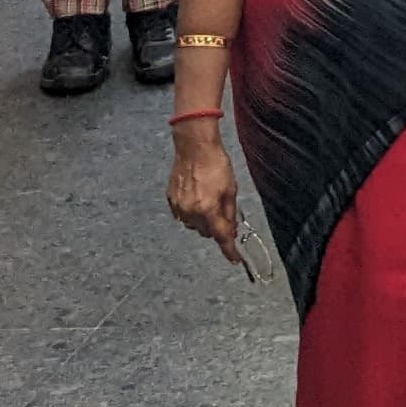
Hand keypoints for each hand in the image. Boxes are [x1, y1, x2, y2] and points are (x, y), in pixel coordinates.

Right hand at [166, 125, 244, 261]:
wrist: (194, 147)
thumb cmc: (216, 164)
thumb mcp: (231, 189)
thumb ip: (230, 213)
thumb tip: (231, 231)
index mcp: (208, 209)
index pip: (221, 237)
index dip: (229, 250)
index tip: (235, 260)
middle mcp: (191, 212)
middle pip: (206, 232)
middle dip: (216, 227)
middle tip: (223, 214)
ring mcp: (178, 207)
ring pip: (193, 225)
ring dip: (203, 220)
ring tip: (208, 200)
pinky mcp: (170, 200)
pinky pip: (182, 215)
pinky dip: (191, 212)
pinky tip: (197, 197)